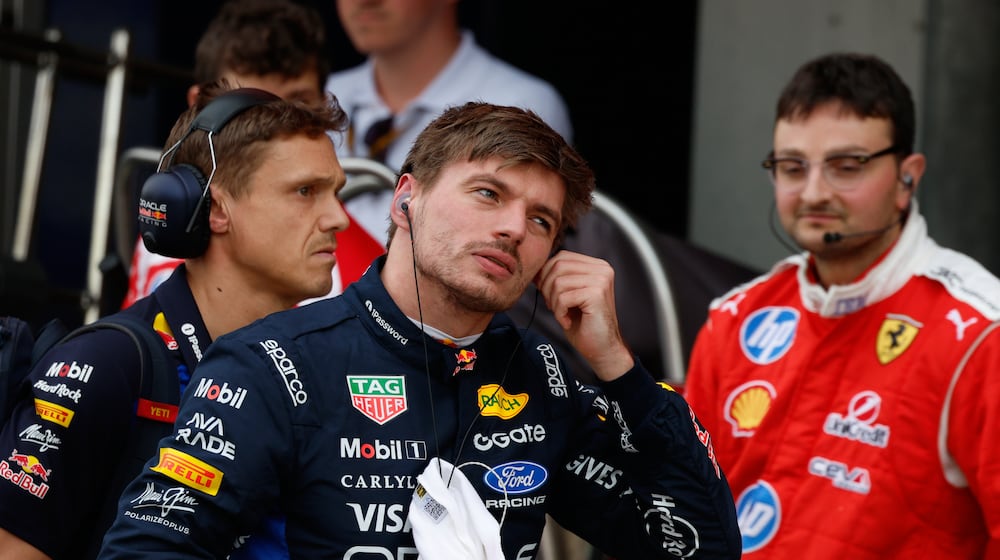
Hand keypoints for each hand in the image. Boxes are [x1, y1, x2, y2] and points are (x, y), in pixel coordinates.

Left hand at [534, 250, 633, 380]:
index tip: (546, 293)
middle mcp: (602, 269)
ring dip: (553, 302)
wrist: (602, 349)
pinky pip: (563, 298)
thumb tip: (535, 269)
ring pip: (558, 282)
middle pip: (558, 266)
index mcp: (597, 266)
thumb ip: (557, 278)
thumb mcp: (568, 295)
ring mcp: (601, 280)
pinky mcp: (597, 294)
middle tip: (553, 307)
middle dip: (547, 288)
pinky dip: (559, 313)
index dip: (546, 273)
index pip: (562, 256)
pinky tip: (567, 322)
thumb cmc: (584, 324)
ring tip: (563, 315)